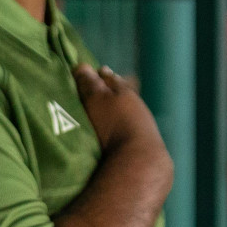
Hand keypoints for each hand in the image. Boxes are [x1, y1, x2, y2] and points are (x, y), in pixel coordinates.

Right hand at [73, 65, 172, 188]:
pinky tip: (118, 133)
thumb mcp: (96, 101)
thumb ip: (89, 84)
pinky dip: (123, 127)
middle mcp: (136, 106)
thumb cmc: (113, 126)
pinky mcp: (144, 146)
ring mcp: (143, 126)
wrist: (139, 161)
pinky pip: (131, 129)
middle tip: (102, 89)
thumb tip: (82, 65)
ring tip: (108, 112)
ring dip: (119, 111)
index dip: (102, 75)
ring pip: (128, 112)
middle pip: (122, 94)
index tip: (97, 71)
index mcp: (124, 92)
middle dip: (112, 91)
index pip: (111, 79)